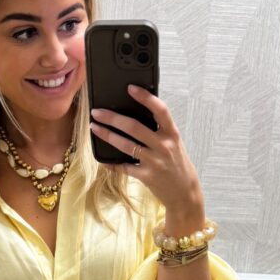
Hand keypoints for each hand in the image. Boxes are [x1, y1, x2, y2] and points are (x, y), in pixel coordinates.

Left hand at [90, 84, 203, 218]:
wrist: (184, 191)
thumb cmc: (176, 163)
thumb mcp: (174, 142)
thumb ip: (159, 129)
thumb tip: (136, 112)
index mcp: (171, 133)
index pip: (160, 110)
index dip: (145, 97)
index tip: (130, 88)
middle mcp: (164, 146)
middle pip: (134, 127)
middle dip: (112, 118)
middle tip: (97, 112)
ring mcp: (155, 162)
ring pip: (126, 145)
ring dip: (107, 135)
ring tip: (95, 127)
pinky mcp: (147, 176)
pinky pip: (124, 167)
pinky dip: (111, 163)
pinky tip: (102, 158)